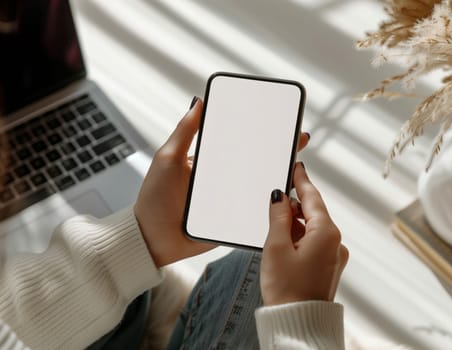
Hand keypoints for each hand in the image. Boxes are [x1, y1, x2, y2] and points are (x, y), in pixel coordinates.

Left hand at [135, 97, 310, 267]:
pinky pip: (255, 212)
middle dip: (278, 152)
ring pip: (259, 187)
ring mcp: (230, 200)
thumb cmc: (155, 197)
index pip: (239, 142)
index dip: (258, 132)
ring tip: (297, 169)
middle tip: (299, 140)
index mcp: (210, 161)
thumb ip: (184, 132)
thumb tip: (198, 101)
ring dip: (278, 179)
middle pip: (256, 163)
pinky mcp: (233, 220)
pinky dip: (271, 207)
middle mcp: (223, 178)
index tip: (279, 120)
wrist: (152, 239)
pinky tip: (287, 200)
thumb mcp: (168, 159)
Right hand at [260, 163, 348, 305]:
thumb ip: (278, 216)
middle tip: (276, 196)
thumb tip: (280, 196)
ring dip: (295, 223)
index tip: (296, 167)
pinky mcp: (328, 267)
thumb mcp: (276, 246)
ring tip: (274, 224)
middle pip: (314, 212)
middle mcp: (335, 242)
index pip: (313, 197)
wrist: (297, 322)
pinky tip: (284, 241)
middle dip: (295, 204)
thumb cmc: (286, 289)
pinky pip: (314, 243)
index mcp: (326, 233)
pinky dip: (300, 237)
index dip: (302, 181)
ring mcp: (334, 256)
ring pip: (313, 228)